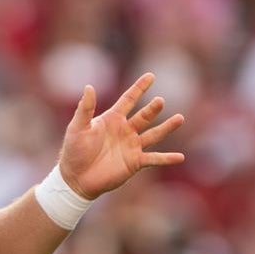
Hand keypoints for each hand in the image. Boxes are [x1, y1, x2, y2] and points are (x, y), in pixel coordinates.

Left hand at [58, 73, 186, 199]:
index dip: (139, 88)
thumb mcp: (78, 127)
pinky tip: (180, 157)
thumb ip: (85, 108)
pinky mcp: (135, 163)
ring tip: (180, 118)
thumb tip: (89, 87)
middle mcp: (125, 130)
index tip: (151, 76)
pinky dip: (167, 158)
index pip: (129, 99)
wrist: (76, 178)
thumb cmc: (74, 151)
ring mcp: (132, 146)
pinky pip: (154, 159)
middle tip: (160, 101)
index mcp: (112, 119)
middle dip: (152, 109)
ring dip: (167, 127)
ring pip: (154, 134)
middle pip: (144, 116)